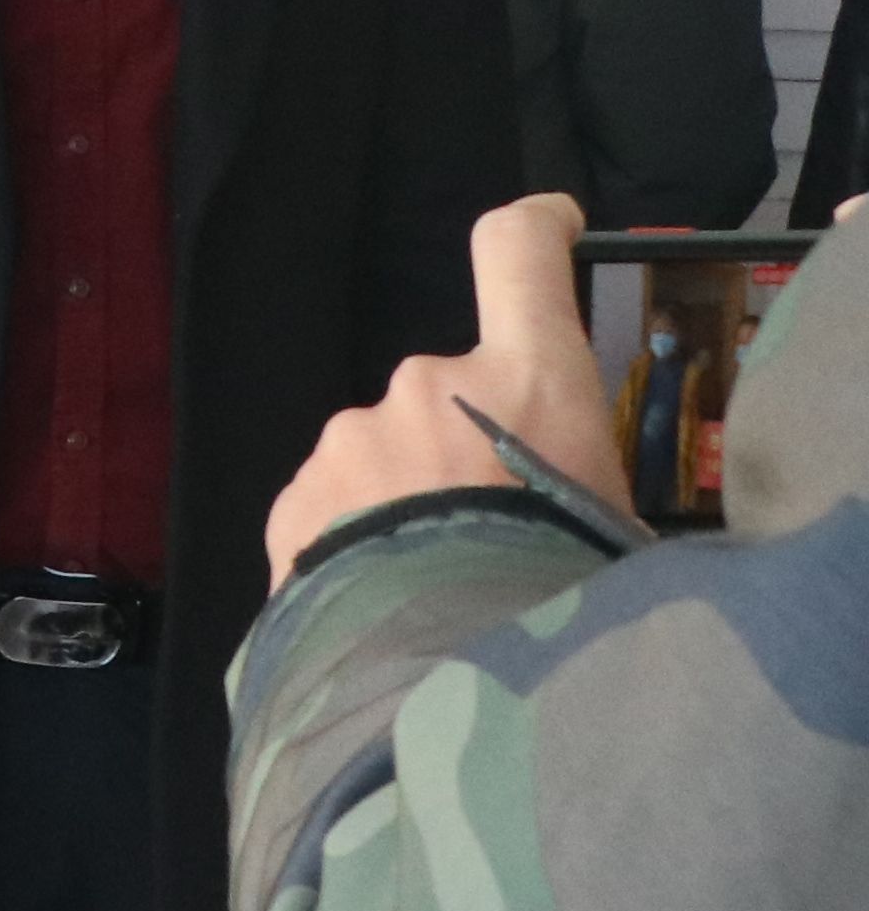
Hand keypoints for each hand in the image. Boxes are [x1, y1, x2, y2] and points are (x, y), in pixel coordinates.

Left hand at [263, 194, 611, 582]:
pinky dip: (356, 544)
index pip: (519, 253)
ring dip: (406, 503)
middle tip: (495, 536)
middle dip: (466, 453)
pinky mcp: (292, 500)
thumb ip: (572, 473)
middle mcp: (426, 384)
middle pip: (450, 396)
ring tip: (438, 587)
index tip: (548, 226)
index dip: (534, 229)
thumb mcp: (619, 526)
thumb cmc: (567, 597)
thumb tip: (568, 498)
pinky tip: (384, 603)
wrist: (453, 683)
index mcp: (525, 377)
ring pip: (385, 458)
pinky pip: (332, 510)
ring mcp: (349, 439)